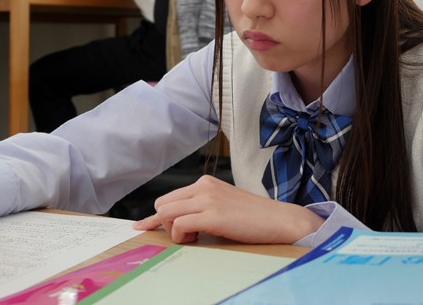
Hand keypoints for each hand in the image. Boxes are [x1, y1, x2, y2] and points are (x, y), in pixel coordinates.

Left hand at [132, 175, 324, 243]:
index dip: (156, 216)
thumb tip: (179, 222)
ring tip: (194, 236)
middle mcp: (203, 186)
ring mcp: (207, 199)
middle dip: (164, 223)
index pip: (168, 197)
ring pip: (166, 213)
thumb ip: (202, 207)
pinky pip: (179, 224)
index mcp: (205, 183)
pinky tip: (195, 239)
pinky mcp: (213, 215)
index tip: (142, 226)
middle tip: (186, 235)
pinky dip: (181, 235)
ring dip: (173, 230)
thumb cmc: (253, 218)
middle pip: (162, 204)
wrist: (279, 220)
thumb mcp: (223, 205)